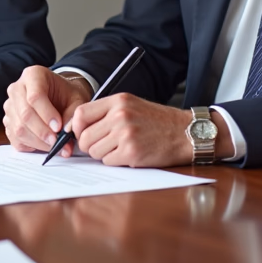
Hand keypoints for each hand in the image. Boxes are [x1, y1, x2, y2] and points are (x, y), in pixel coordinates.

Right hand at [3, 66, 90, 153]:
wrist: (58, 95)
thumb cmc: (66, 94)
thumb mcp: (76, 99)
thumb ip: (73, 114)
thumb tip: (66, 133)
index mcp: (33, 75)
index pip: (34, 97)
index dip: (47, 114)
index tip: (59, 127)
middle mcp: (16, 89)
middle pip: (24, 114)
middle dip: (42, 131)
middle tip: (57, 141)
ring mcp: (10, 106)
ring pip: (18, 128)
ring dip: (38, 141)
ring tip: (55, 145)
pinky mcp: (8, 122)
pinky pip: (16, 139)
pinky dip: (31, 146)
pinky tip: (44, 144)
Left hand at [69, 94, 222, 167]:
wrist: (185, 132)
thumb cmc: (157, 121)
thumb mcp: (131, 106)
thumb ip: (105, 113)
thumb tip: (76, 128)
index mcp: (118, 101)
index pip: (81, 113)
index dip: (76, 127)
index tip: (79, 133)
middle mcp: (119, 116)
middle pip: (84, 136)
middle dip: (90, 145)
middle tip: (104, 145)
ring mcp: (125, 134)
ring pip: (94, 151)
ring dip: (104, 154)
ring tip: (121, 147)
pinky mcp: (131, 152)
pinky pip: (108, 161)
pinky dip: (116, 161)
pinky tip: (129, 154)